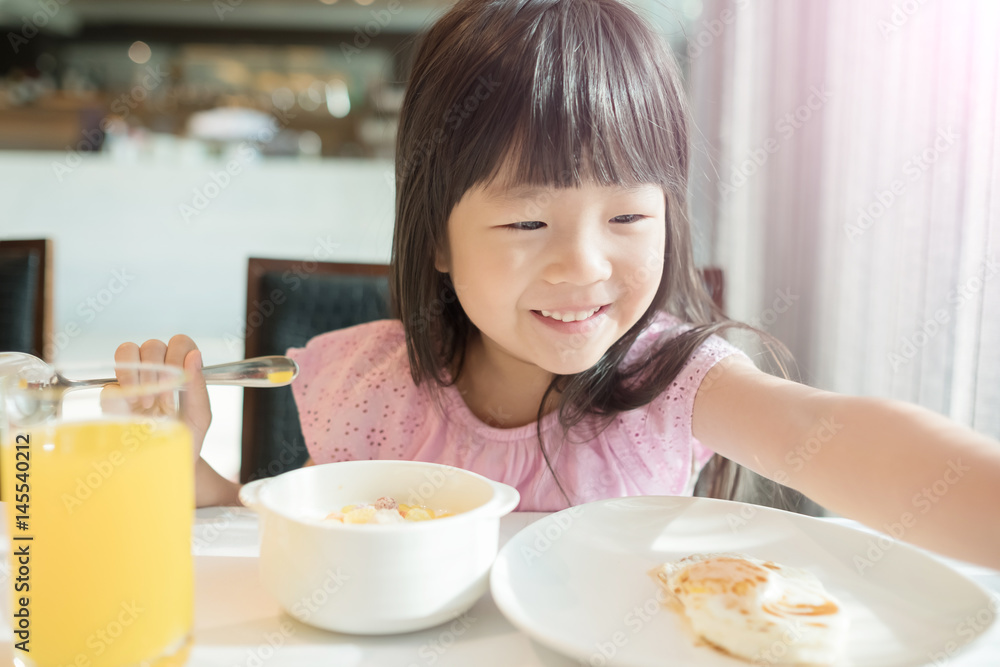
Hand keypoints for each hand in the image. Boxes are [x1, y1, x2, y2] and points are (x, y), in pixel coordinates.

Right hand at [112, 335, 211, 461]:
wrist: (167, 462)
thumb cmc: (187, 436)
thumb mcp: (199, 414)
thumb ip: (198, 386)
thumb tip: (194, 356)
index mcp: (181, 368)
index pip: (179, 342)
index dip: (178, 357)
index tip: (180, 383)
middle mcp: (157, 368)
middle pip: (152, 345)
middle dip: (158, 370)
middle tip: (164, 399)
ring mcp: (133, 379)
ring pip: (127, 351)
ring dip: (138, 373)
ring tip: (147, 401)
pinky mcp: (114, 396)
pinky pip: (111, 382)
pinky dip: (123, 392)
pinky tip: (134, 410)